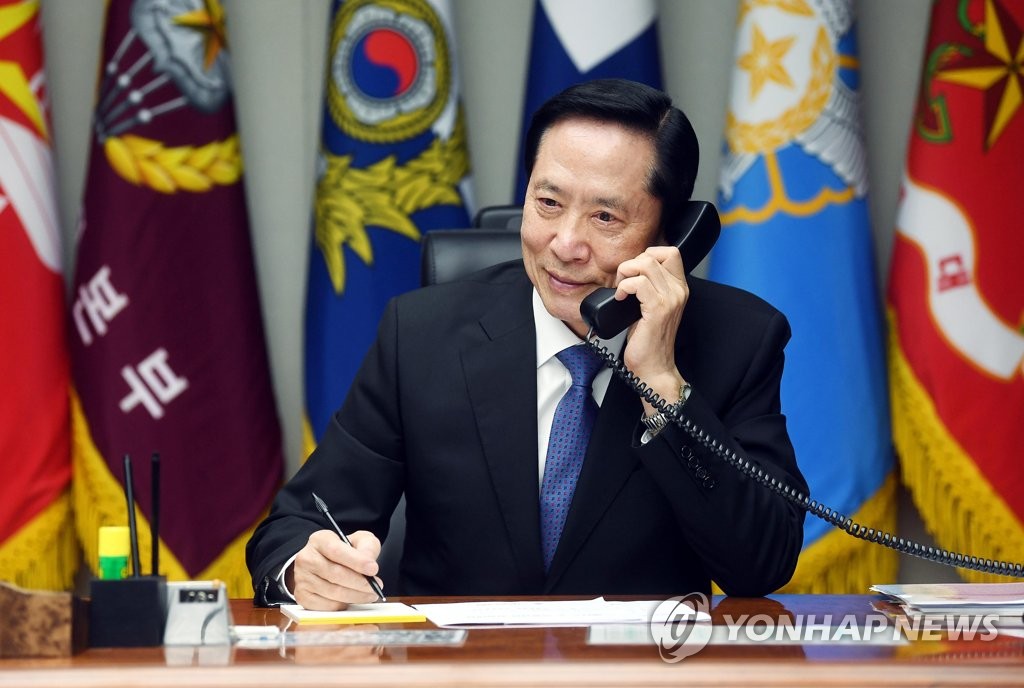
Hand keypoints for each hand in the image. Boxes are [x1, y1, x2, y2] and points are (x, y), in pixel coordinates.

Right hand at [288, 529, 382, 609]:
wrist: (325, 563)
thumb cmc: (345, 552)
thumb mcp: (359, 541)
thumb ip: (367, 546)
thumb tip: (369, 561)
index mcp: (319, 540)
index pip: (336, 550)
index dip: (356, 561)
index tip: (373, 569)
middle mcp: (306, 558)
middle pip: (335, 574)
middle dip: (360, 583)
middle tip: (376, 586)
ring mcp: (302, 578)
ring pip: (332, 592)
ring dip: (356, 596)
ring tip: (370, 593)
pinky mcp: (302, 596)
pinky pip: (326, 605)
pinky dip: (343, 605)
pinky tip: (353, 599)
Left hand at [613, 245, 688, 411]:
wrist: (654, 367)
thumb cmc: (649, 341)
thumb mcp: (650, 308)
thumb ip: (648, 287)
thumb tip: (629, 271)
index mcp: (678, 288)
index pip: (670, 252)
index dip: (647, 255)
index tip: (634, 272)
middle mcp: (678, 290)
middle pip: (654, 255)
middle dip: (631, 264)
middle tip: (623, 283)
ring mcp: (670, 299)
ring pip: (645, 264)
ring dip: (625, 273)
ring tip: (621, 290)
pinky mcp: (658, 309)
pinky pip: (638, 283)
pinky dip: (624, 287)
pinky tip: (620, 298)